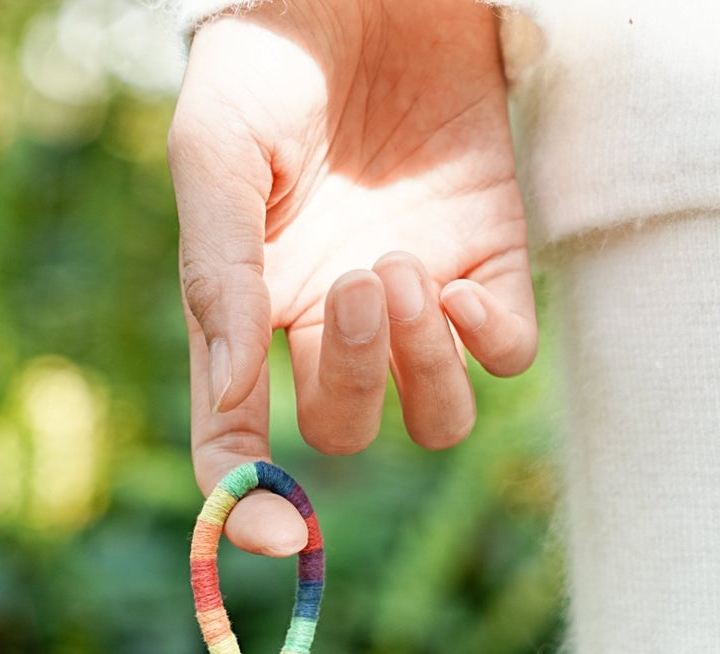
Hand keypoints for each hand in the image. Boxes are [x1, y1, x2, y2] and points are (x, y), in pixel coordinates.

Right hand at [167, 0, 536, 553]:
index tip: (270, 533)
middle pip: (345, 433)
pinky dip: (486, 340)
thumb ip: (215, 275)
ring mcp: (415, 301)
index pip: (238, 443)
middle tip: (359, 282)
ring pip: (432, 418)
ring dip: (421, 371)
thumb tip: (235, 400)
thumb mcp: (216, 153)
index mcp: (249, 312)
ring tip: (406, 274)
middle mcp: (330, 324)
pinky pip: (504, 356)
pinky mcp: (491, 258)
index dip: (247, 506)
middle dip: (354, 379)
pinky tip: (457, 277)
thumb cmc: (271, 55)